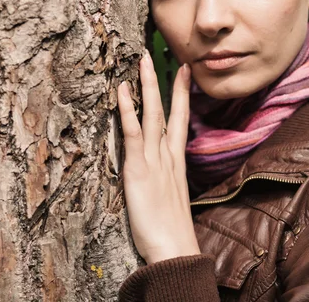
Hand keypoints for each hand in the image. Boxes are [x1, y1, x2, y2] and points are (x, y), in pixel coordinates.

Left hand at [117, 50, 199, 264]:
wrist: (174, 251)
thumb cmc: (171, 233)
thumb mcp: (171, 200)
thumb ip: (167, 181)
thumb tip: (162, 174)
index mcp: (176, 163)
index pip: (181, 122)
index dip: (182, 97)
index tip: (184, 74)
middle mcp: (168, 157)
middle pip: (169, 111)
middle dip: (165, 83)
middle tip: (161, 57)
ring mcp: (155, 161)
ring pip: (154, 115)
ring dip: (148, 86)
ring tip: (143, 60)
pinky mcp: (139, 169)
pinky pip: (133, 133)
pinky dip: (129, 110)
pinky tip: (124, 90)